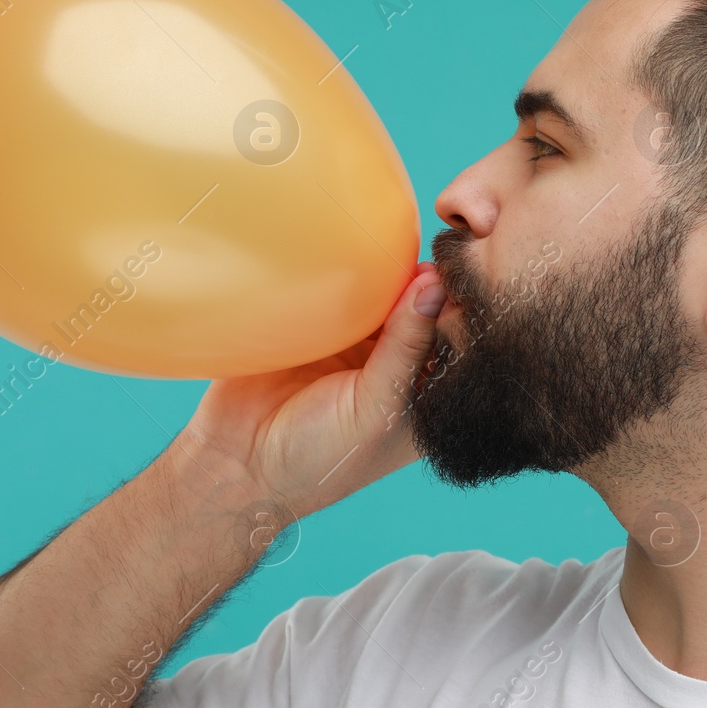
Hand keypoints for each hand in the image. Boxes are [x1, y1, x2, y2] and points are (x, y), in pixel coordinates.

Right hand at [176, 261, 446, 524]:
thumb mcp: (374, 408)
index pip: (460, 346)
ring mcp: (362, 348)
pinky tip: (362, 249)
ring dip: (394, 273)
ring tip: (399, 247)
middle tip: (437, 252)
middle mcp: (400, 370)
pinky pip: (349, 290)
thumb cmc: (316, 456)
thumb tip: (433, 285)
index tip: (470, 277)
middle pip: (429, 314)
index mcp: (426, 400)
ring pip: (391, 297)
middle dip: (434, 285)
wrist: (235, 460)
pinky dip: (356, 272)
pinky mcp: (325, 328)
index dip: (465, 313)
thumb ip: (405, 349)